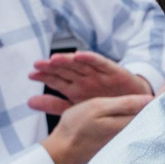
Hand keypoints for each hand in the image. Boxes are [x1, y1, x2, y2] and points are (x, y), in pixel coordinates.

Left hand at [27, 49, 149, 111]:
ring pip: (80, 65)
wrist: (135, 108)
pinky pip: (100, 63)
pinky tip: (79, 55)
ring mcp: (98, 74)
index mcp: (75, 87)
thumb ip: (54, 105)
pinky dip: (90, 58)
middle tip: (38, 64)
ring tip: (54, 59)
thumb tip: (28, 102)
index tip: (32, 74)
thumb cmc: (105, 107)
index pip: (56, 79)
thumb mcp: (76, 108)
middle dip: (52, 66)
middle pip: (65, 70)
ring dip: (67, 61)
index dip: (44, 76)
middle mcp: (85, 78)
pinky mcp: (113, 71)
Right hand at [41, 92, 150, 163]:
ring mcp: (125, 137)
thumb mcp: (98, 109)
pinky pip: (135, 123)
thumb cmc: (77, 128)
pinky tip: (144, 108)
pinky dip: (141, 113)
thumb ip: (124, 105)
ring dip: (155, 104)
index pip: (155, 105)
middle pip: (154, 111)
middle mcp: (131, 131)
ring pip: (145, 117)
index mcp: (129, 122)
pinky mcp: (119, 140)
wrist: (62, 151)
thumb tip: (150, 100)